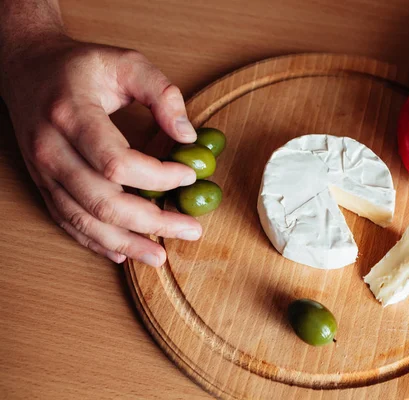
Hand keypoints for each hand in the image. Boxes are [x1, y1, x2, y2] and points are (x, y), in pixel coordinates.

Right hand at [1, 35, 201, 265]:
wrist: (27, 68)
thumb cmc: (80, 66)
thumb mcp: (126, 61)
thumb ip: (162, 93)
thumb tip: (189, 137)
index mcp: (72, 116)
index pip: (117, 162)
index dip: (158, 177)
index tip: (190, 177)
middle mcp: (52, 149)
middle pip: (103, 201)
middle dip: (152, 222)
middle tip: (191, 230)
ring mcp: (43, 171)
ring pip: (84, 220)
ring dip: (126, 243)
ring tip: (160, 256)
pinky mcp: (43, 183)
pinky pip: (67, 222)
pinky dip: (96, 242)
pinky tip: (123, 254)